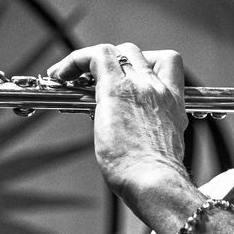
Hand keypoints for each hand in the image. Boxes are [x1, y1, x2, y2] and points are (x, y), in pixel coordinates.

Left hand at [46, 42, 190, 207]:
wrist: (155, 182)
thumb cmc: (154, 179)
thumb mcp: (157, 150)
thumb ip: (146, 134)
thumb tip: (129, 137)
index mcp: (173, 104)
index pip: (166, 64)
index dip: (143, 63)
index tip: (125, 78)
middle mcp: (159, 89)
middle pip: (136, 54)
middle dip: (113, 63)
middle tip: (91, 82)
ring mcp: (140, 86)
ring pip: (116, 52)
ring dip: (91, 60)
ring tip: (70, 76)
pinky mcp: (116, 89)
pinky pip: (96, 56)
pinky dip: (76, 60)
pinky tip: (60, 74)